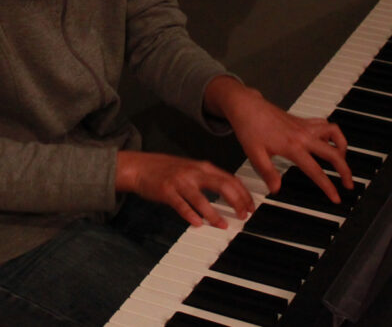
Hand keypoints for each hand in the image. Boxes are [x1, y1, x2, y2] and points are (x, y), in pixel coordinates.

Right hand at [115, 150, 253, 227]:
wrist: (140, 166)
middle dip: (236, 202)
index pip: (230, 179)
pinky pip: (181, 205)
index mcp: (203, 167)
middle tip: (243, 216)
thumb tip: (230, 191)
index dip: (243, 193)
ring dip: (214, 214)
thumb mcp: (192, 168)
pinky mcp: (167, 191)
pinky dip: (190, 215)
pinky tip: (197, 224)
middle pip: (222, 186)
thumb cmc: (167, 169)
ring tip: (222, 225)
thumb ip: (209, 178)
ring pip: (201, 199)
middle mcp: (194, 173)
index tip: (250, 206)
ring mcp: (180, 182)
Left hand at [205, 76, 353, 202]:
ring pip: (334, 134)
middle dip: (345, 170)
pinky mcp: (303, 121)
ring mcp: (305, 127)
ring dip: (342, 147)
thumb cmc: (249, 128)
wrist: (246, 106)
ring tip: (341, 160)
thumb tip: (276, 189)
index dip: (328, 186)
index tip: (336, 197)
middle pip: (333, 153)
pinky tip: (328, 142)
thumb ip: (267, 173)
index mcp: (293, 147)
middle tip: (349, 184)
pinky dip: (332, 134)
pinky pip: (325, 125)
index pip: (316, 171)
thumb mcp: (254, 154)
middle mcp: (303, 136)